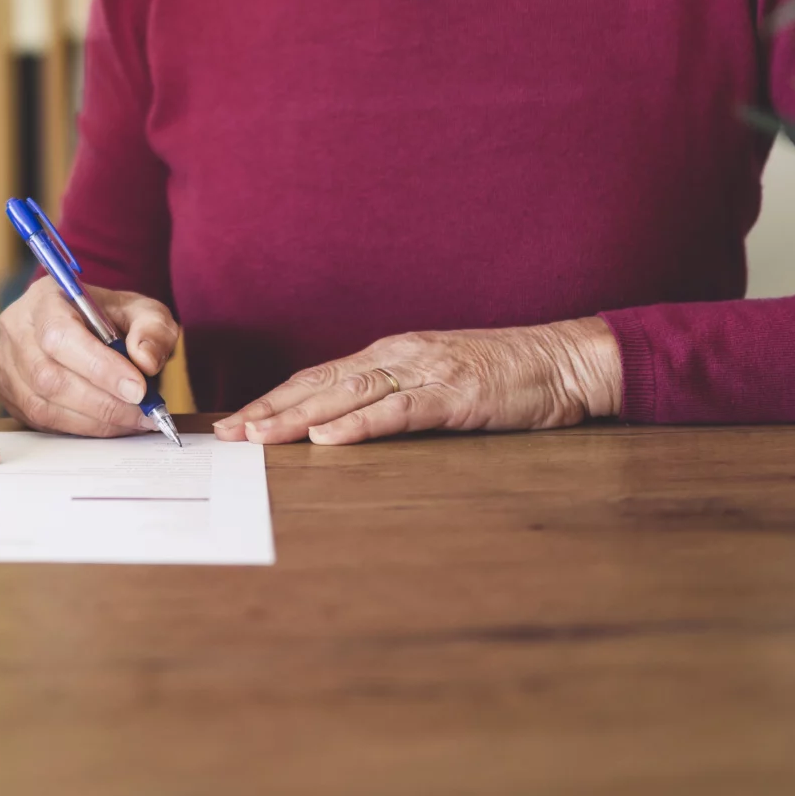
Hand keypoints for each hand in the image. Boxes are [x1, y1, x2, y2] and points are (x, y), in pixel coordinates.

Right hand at [0, 273, 179, 436]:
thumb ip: (152, 329)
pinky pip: (41, 422)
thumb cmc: (113, 317)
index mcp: (44, 298)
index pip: (61, 336)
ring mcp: (7, 365)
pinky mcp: (10, 395)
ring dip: (95, 421)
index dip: (99, 367)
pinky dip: (82, 429)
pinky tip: (111, 424)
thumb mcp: (143, 310)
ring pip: (43, 405)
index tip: (138, 389)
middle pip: (48, 376)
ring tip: (134, 420)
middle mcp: (16, 329)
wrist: (90, 326)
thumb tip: (145, 360)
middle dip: (102, 402)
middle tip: (144, 413)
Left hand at [211, 318, 622, 445]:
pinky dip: (360, 425)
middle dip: (270, 410)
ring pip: (348, 396)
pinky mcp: (454, 394)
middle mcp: (398, 357)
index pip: (318, 379)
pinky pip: (398, 411)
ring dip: (299, 418)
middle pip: (320, 385)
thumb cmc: (505, 375)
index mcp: (392, 355)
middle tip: (228, 435)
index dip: (275, 400)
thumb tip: (346, 423)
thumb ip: (397, 396)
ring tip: (261, 437)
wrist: (565, 360)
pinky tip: (329, 440)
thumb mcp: (439, 381)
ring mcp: (425, 373)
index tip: (238, 422)